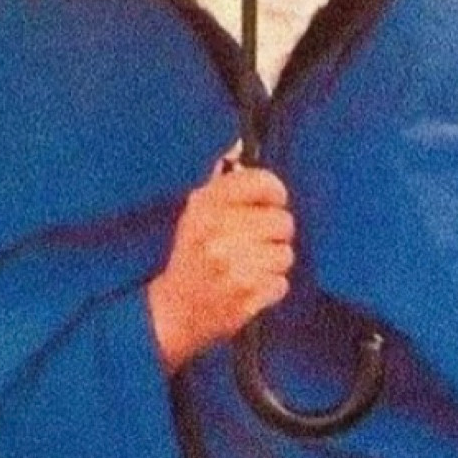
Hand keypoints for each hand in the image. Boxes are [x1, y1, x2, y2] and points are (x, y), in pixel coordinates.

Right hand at [147, 151, 294, 372]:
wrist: (172, 312)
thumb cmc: (190, 256)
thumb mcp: (196, 213)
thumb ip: (222, 181)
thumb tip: (238, 146)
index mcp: (206, 205)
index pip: (261, 182)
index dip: (275, 191)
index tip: (274, 201)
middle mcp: (219, 232)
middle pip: (282, 221)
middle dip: (276, 232)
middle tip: (259, 241)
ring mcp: (233, 267)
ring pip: (285, 254)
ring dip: (274, 262)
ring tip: (252, 266)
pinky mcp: (245, 298)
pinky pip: (281, 284)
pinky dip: (271, 288)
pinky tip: (250, 287)